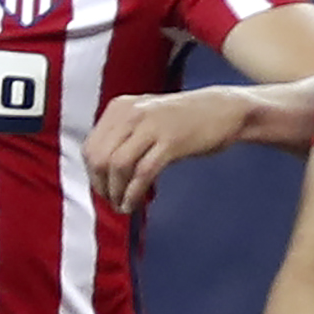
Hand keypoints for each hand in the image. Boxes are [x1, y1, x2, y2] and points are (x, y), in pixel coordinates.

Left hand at [84, 89, 250, 215]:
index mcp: (121, 108)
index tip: (103, 190)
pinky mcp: (171, 141)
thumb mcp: (145, 118)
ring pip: (117, 165)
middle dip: (101, 186)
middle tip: (111, 201)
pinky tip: (134, 203)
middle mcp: (131, 113)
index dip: (92, 175)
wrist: (223, 110)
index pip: (90, 147)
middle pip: (99, 157)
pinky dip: (134, 193)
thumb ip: (123, 138)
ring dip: (116, 192)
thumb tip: (103, 173)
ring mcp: (151, 126)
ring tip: (123, 206)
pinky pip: (142, 173)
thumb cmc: (185, 119)